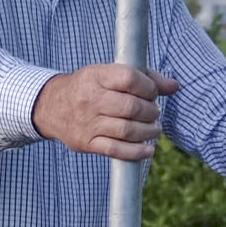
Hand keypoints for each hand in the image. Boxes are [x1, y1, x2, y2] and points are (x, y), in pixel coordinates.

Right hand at [34, 62, 176, 161]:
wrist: (51, 107)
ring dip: (148, 132)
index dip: (148, 87)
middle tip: (154, 114)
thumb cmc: (88, 88)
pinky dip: (136, 152)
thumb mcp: (107, 74)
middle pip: (131, 107)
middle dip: (151, 112)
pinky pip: (115, 150)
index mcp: (95, 76)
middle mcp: (89, 99)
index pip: (129, 79)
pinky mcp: (86, 143)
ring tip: (154, 129)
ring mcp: (87, 123)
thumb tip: (174, 86)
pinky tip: (147, 150)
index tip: (152, 93)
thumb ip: (142, 77)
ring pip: (126, 130)